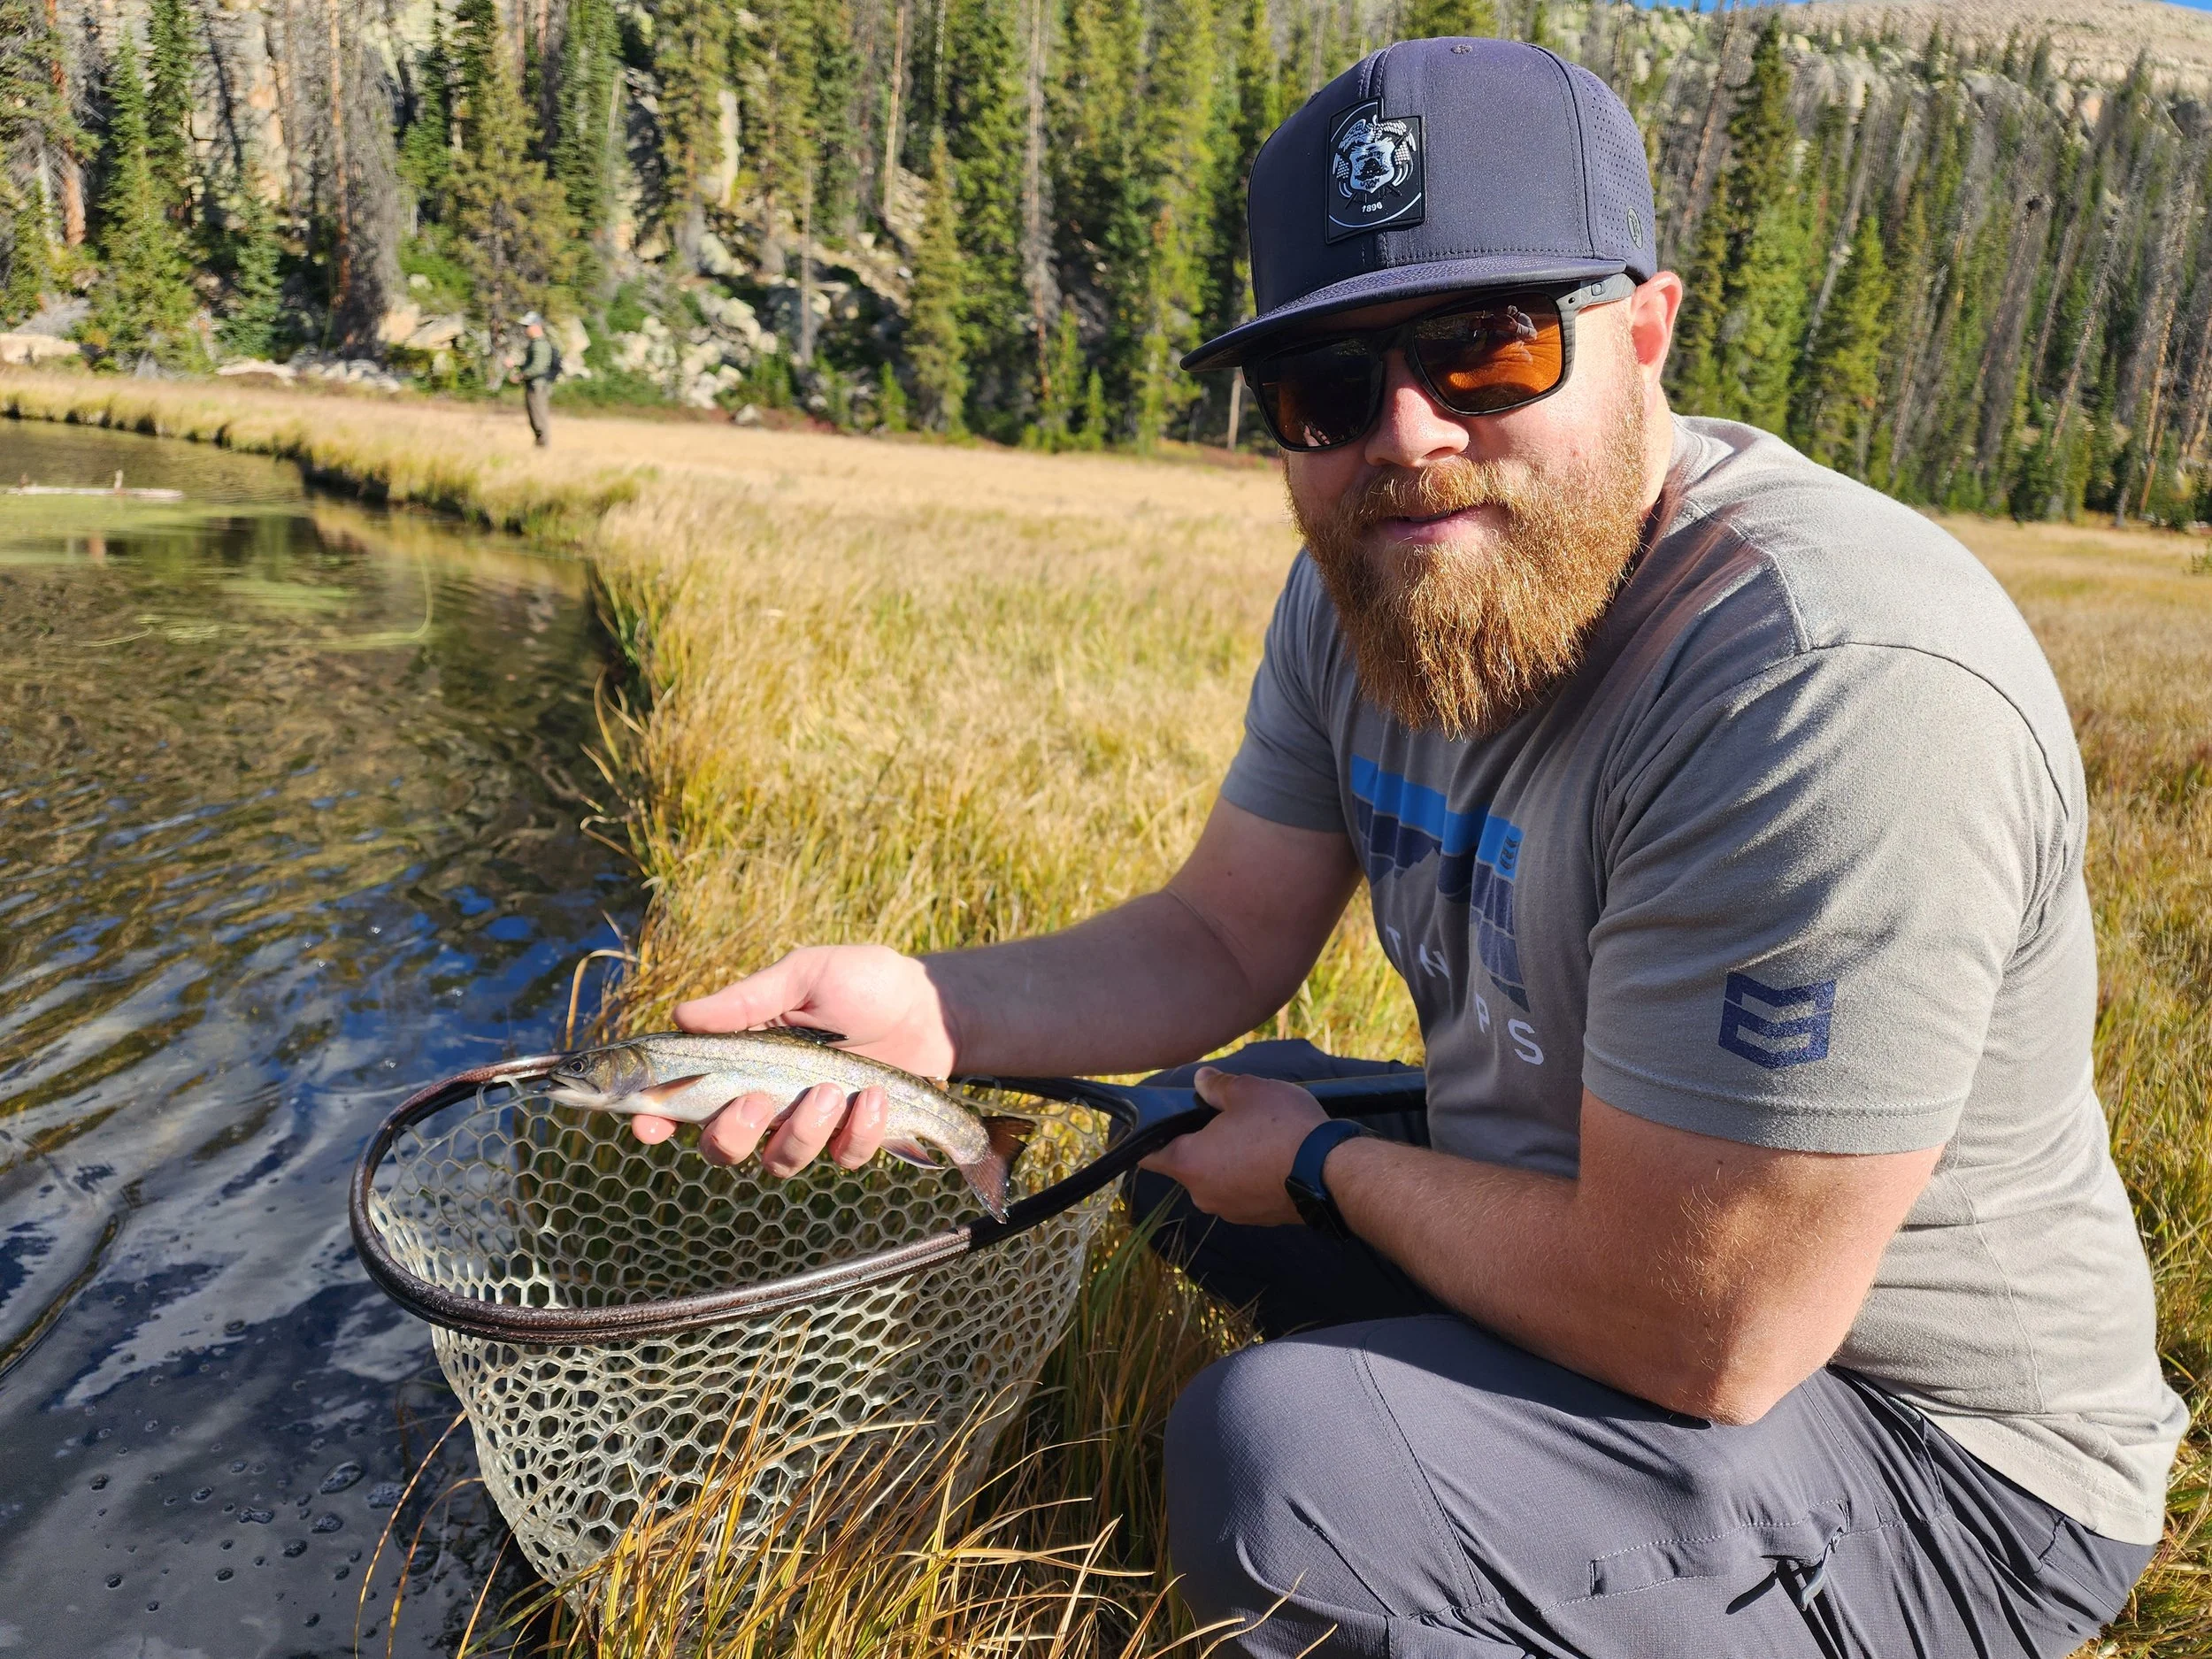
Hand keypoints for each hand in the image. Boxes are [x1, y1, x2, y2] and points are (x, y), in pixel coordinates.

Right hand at [625, 946, 958, 1168]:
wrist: (932, 1008)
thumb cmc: (864, 982)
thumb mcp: (806, 975)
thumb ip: (748, 1000)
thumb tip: (683, 1014)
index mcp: (742, 1058)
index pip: (682, 1098)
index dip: (655, 1118)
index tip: (647, 1123)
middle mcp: (767, 1099)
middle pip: (722, 1147)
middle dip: (733, 1133)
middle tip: (758, 1101)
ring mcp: (809, 1124)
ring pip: (779, 1161)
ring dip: (802, 1131)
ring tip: (832, 1090)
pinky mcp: (852, 1138)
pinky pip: (841, 1158)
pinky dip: (857, 1131)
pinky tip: (875, 1096)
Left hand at [1136, 1067, 1327, 1226]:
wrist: (1331, 1173)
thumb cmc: (1282, 1127)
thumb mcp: (1247, 1091)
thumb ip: (1216, 1086)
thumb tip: (1200, 1080)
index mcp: (1189, 1162)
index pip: (1148, 1155)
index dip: (1147, 1138)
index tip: (1156, 1125)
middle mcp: (1202, 1194)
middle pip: (1187, 1164)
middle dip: (1201, 1142)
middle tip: (1226, 1117)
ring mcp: (1230, 1211)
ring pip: (1217, 1178)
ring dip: (1228, 1160)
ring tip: (1257, 1135)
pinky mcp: (1257, 1218)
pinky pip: (1242, 1191)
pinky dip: (1250, 1176)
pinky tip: (1273, 1156)